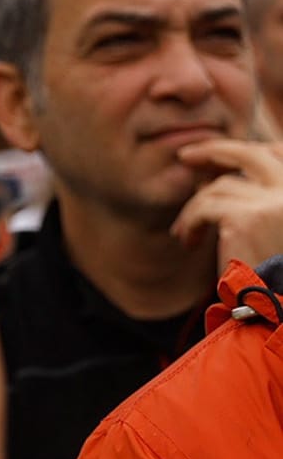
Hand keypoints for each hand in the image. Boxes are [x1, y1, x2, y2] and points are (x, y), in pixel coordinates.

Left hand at [172, 139, 282, 272]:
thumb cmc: (273, 276)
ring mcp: (274, 201)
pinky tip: (187, 240)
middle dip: (215, 150)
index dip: (249, 151)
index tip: (220, 160)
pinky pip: (204, 206)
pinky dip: (189, 221)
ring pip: (219, 187)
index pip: (279, 153)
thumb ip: (256, 201)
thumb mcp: (270, 229)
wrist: (277, 307)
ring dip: (195, 207)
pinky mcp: (247, 218)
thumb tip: (217, 175)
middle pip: (250, 155)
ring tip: (185, 231)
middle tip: (186, 156)